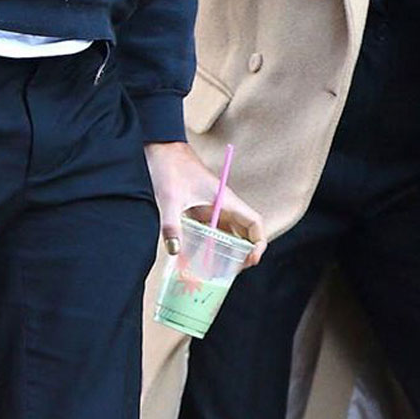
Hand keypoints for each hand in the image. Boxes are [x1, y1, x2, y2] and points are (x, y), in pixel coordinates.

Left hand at [144, 142, 265, 266]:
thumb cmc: (170, 168)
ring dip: (228, 250)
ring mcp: (212, 206)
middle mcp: (223, 204)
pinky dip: (211, 243)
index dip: (258, 243)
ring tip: (217, 270)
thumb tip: (175, 252)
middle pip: (244, 231)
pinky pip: (213, 229)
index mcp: (225, 199)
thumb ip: (172, 225)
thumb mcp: (169, 198)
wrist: (160, 147)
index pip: (254, 222)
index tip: (250, 260)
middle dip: (243, 253)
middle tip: (232, 272)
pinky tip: (198, 257)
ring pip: (229, 231)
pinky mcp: (200, 207)